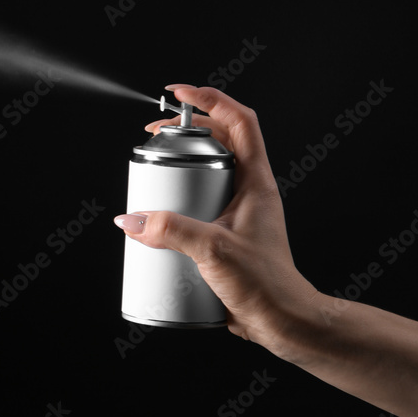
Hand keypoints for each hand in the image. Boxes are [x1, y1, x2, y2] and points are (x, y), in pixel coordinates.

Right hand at [113, 84, 316, 354]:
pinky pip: (197, 208)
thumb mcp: (214, 251)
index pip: (239, 121)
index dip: (210, 98)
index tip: (178, 92)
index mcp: (257, 182)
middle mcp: (249, 191)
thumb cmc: (268, 285)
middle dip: (184, 131)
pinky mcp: (225, 237)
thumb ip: (171, 231)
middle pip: (218, 142)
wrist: (285, 324)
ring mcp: (238, 213)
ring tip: (151, 174)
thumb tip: (132, 218)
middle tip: (154, 135)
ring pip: (207, 175)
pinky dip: (176, 205)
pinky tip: (157, 221)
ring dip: (178, 168)